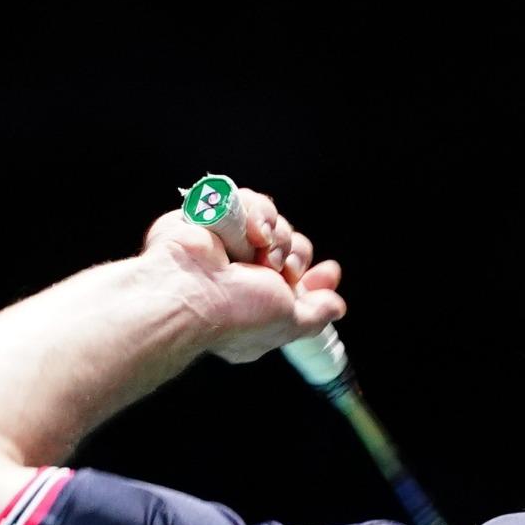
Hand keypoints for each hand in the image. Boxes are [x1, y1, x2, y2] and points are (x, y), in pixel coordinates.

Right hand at [138, 187, 347, 364]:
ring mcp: (230, 242)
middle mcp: (246, 269)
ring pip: (274, 220)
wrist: (187, 289)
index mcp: (262, 298)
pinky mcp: (213, 215)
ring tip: (258, 248)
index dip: (317, 275)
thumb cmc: (233, 313)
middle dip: (294, 253)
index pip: (298, 278)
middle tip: (278, 267)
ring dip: (275, 232)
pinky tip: (247, 230)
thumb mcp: (287, 323)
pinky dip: (254, 212)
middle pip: (291, 243)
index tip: (329, 272)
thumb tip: (337, 307)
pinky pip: (250, 200)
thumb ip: (315, 315)